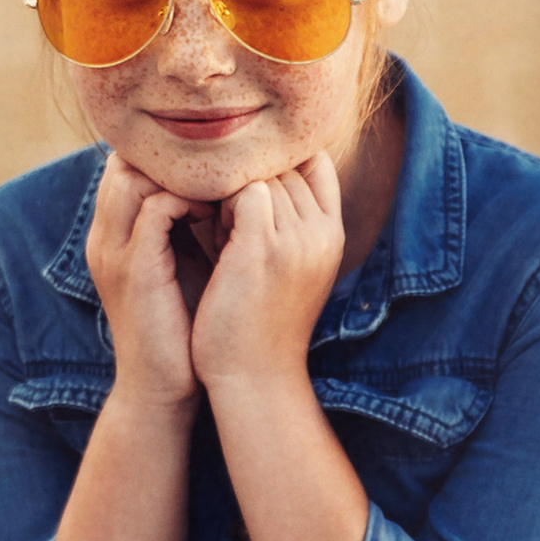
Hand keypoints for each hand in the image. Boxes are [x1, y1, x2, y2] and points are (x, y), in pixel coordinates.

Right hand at [83, 154, 198, 408]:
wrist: (161, 390)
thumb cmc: (180, 331)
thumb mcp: (181, 266)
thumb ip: (189, 227)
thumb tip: (225, 191)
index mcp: (112, 234)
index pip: (127, 165)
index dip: (167, 157)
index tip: (213, 164)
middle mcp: (104, 236)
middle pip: (124, 160)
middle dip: (172, 157)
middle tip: (219, 163)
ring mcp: (114, 250)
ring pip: (134, 174)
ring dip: (183, 175)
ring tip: (220, 186)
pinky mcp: (135, 267)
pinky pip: (156, 207)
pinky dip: (189, 200)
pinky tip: (217, 212)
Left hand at [189, 153, 346, 399]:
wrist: (254, 377)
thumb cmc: (260, 324)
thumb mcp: (289, 268)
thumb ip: (284, 225)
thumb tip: (256, 180)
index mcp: (333, 234)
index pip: (316, 163)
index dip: (279, 164)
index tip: (246, 186)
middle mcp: (322, 232)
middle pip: (285, 164)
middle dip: (250, 177)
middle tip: (222, 211)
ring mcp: (295, 238)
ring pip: (262, 173)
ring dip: (231, 189)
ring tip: (215, 225)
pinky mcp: (261, 247)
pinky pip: (243, 189)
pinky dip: (219, 200)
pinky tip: (206, 228)